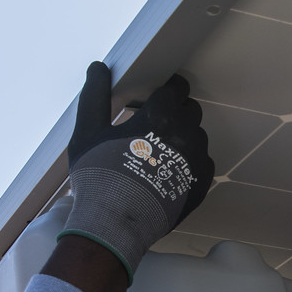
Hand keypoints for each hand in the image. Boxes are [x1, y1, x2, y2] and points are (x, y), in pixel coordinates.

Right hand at [60, 62, 213, 280]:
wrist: (115, 223)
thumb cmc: (99, 175)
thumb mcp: (88, 132)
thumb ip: (94, 95)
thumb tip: (98, 68)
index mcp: (162, 115)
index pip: (178, 88)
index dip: (168, 89)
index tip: (156, 97)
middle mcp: (187, 134)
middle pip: (191, 110)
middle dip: (176, 112)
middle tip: (153, 126)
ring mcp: (197, 161)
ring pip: (198, 137)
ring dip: (182, 138)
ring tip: (157, 153)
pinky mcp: (201, 185)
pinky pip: (203, 164)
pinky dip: (189, 164)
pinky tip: (167, 173)